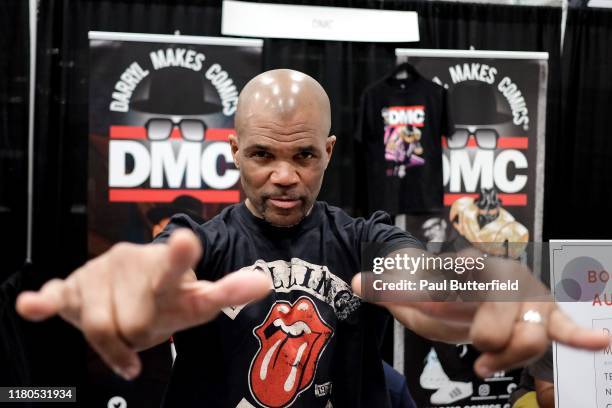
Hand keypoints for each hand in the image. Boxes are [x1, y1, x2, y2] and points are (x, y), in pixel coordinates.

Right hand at [16, 229, 270, 379]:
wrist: (130, 285)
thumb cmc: (166, 297)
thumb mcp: (197, 301)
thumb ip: (228, 291)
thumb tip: (265, 282)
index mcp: (168, 270)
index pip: (179, 268)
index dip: (183, 258)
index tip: (187, 240)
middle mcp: (133, 264)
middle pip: (138, 321)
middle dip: (141, 337)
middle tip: (145, 333)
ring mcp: (101, 274)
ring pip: (102, 326)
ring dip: (113, 343)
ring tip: (122, 330)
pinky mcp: (72, 287)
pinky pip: (57, 296)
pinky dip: (46, 302)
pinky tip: (34, 304)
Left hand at [352, 250, 610, 376]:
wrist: (456, 291)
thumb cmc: (431, 294)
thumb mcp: (407, 295)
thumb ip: (384, 288)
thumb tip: (355, 282)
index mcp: (470, 267)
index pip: (474, 280)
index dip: (472, 298)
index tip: (468, 308)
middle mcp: (503, 276)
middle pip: (506, 319)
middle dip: (491, 341)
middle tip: (476, 353)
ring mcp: (525, 295)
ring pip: (532, 332)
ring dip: (512, 354)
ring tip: (489, 363)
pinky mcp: (541, 315)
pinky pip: (562, 326)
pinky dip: (578, 334)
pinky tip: (598, 341)